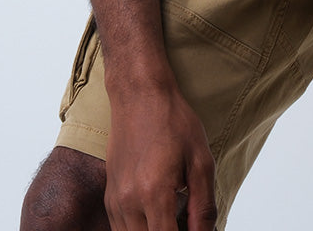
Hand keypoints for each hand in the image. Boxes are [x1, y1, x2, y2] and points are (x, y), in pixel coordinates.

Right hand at [104, 81, 216, 230]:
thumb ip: (204, 206)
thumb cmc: (173, 121)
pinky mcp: (109, 196)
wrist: (139, 95)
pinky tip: (157, 217)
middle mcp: (129, 201)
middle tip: (185, 222)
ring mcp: (115, 200)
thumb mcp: (200, 160)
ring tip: (173, 218)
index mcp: (154, 192)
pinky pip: (121, 229)